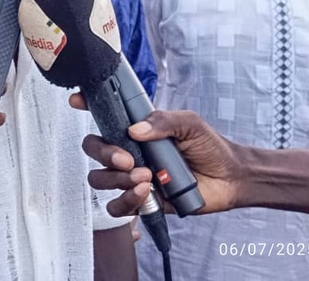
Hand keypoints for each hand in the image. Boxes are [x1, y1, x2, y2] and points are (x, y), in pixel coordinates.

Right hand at [71, 95, 246, 215]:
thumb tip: (135, 130)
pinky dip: (126, 201)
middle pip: (94, 149)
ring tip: (145, 178)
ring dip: (117, 179)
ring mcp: (132, 177)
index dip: (87, 106)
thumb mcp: (190, 123)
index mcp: (137, 130)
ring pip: (99, 179)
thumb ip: (163, 121)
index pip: (105, 116)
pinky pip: (117, 207)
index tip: (78, 101)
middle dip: (104, 154)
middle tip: (128, 159)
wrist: (231, 179)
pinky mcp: (141, 202)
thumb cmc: (210, 147)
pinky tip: (147, 194)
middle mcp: (129, 151)